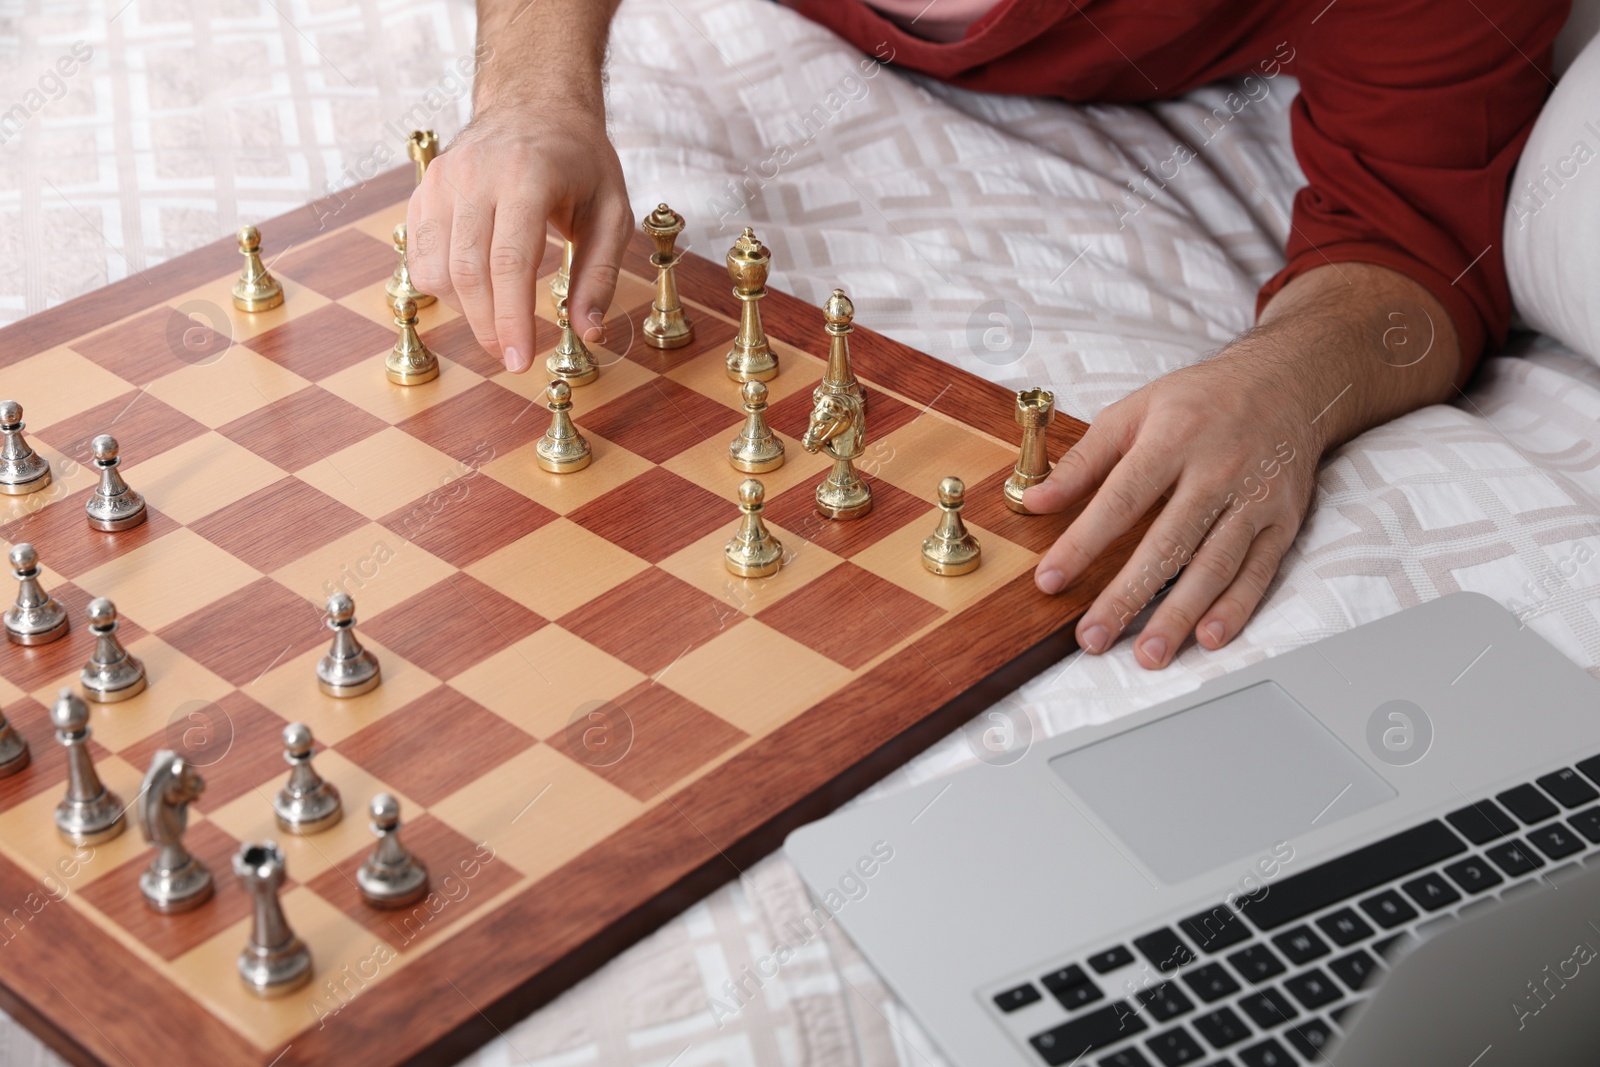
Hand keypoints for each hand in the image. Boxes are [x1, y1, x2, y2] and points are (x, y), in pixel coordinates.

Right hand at [405, 101, 632, 372]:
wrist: (536, 103)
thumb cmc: (580, 160)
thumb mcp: (612, 212)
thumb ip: (600, 274)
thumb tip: (588, 332)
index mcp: (526, 175)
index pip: (509, 264)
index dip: (510, 320)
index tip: (520, 361)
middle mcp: (475, 175)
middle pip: (467, 272)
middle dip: (487, 326)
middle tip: (511, 356)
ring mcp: (442, 180)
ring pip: (436, 269)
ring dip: (465, 309)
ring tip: (499, 316)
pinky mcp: (424, 190)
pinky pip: (421, 255)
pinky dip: (444, 286)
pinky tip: (476, 290)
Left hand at [1022, 262, 1461, 667]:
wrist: (1289, 380)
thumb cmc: (1201, 400)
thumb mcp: (1135, 411)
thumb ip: (1084, 460)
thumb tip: (1036, 501)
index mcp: (1173, 439)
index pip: (1121, 499)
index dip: (1083, 543)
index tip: (1050, 581)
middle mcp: (1217, 470)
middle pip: (1167, 543)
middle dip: (1128, 596)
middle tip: (1093, 637)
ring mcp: (1255, 499)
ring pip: (1214, 565)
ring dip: (1180, 614)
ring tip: (1149, 653)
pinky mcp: (1284, 520)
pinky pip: (1259, 571)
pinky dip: (1236, 607)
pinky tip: (1210, 636)